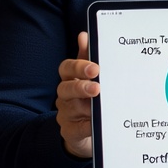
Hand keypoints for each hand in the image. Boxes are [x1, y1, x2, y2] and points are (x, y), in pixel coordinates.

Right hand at [55, 30, 98, 158]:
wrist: (85, 131)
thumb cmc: (90, 98)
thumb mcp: (90, 77)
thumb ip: (88, 57)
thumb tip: (84, 35)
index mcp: (70, 79)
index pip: (67, 68)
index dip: (78, 66)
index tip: (94, 67)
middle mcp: (65, 95)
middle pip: (66, 88)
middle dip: (81, 87)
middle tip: (97, 87)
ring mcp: (66, 114)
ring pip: (73, 109)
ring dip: (88, 107)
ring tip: (102, 105)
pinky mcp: (70, 132)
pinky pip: (78, 129)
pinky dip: (88, 126)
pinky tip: (97, 123)